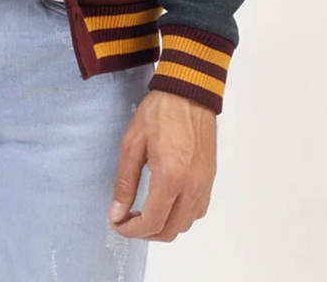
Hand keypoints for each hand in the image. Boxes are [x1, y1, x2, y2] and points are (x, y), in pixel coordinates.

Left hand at [108, 89, 215, 240]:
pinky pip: (197, 210)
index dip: (131, 230)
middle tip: (128, 221)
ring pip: (186, 224)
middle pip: (170, 230)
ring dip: (164, 226)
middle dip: (146, 233)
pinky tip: (165, 203)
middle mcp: (191, 185)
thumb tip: (117, 212)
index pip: (152, 222)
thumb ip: (125, 182)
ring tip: (144, 213)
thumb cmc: (159, 112)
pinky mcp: (210, 178)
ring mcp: (204, 184)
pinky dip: (180, 216)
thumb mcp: (132, 144)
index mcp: (170, 177)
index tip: (118, 224)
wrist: (188, 93)